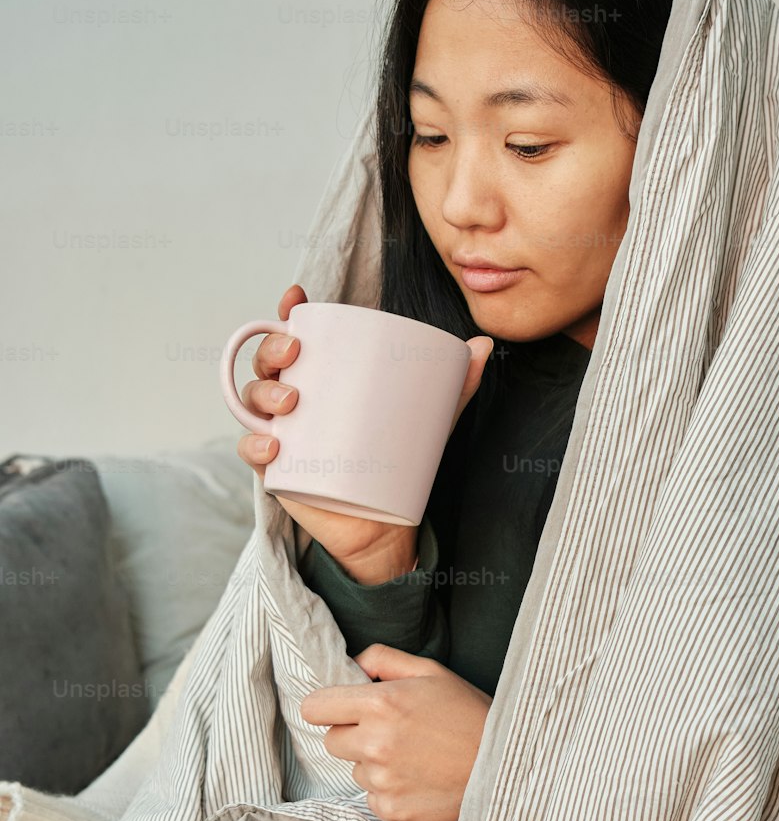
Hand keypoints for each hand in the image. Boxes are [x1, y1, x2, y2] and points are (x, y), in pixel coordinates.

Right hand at [235, 283, 493, 573]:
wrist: (384, 524)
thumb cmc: (395, 461)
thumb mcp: (427, 420)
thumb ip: (452, 385)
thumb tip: (485, 346)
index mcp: (323, 377)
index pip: (297, 336)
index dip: (288, 312)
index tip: (296, 296)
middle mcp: (295, 399)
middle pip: (269, 362)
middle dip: (273, 348)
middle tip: (295, 352)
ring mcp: (283, 432)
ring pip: (255, 400)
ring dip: (264, 392)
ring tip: (290, 401)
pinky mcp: (278, 470)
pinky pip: (253, 452)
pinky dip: (254, 445)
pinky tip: (271, 443)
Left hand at [300, 646, 492, 820]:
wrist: (505, 765)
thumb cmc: (469, 713)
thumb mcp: (431, 672)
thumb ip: (384, 659)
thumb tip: (353, 664)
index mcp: (380, 704)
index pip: (314, 708)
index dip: (327, 707)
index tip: (342, 710)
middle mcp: (374, 744)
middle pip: (331, 741)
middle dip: (352, 735)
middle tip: (389, 732)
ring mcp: (382, 782)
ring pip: (355, 770)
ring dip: (373, 764)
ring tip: (413, 756)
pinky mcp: (392, 811)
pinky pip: (373, 798)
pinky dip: (390, 790)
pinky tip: (419, 779)